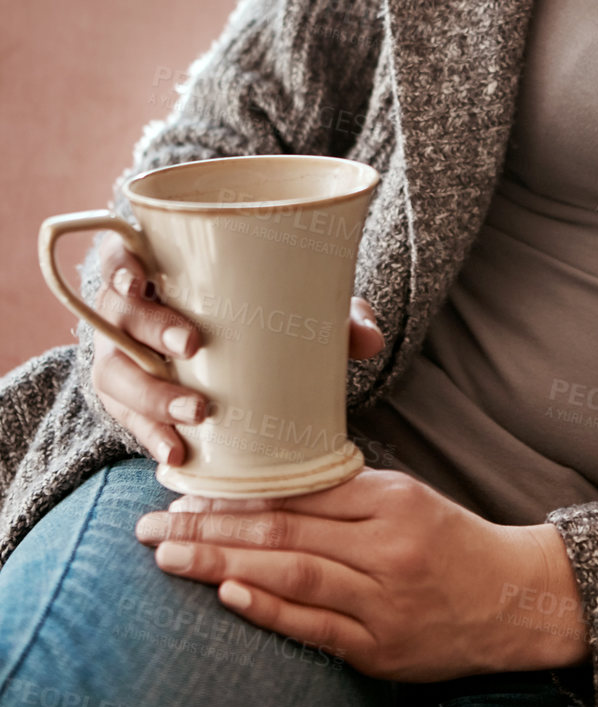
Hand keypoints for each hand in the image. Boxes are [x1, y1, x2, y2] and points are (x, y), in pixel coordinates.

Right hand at [90, 230, 384, 466]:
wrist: (241, 357)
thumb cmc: (262, 314)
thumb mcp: (299, 304)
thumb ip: (336, 315)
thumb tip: (372, 340)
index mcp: (160, 269)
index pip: (121, 253)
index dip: (120, 262)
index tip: (138, 277)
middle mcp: (130, 312)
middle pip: (119, 315)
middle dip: (151, 329)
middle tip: (191, 345)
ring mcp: (125, 358)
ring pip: (116, 373)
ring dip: (151, 394)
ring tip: (194, 415)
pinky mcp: (131, 401)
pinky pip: (126, 419)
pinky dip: (149, 435)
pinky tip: (175, 453)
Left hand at [134, 467, 589, 679]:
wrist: (513, 599)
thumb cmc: (451, 542)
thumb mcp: (407, 499)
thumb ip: (348, 493)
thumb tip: (270, 486)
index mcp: (391, 500)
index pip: (298, 492)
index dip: (236, 493)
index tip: (185, 490)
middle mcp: (386, 547)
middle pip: (284, 531)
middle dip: (210, 527)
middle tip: (153, 524)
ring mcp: (382, 600)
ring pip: (293, 574)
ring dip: (223, 564)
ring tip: (171, 556)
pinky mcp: (380, 648)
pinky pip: (315, 625)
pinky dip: (269, 608)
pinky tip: (229, 593)